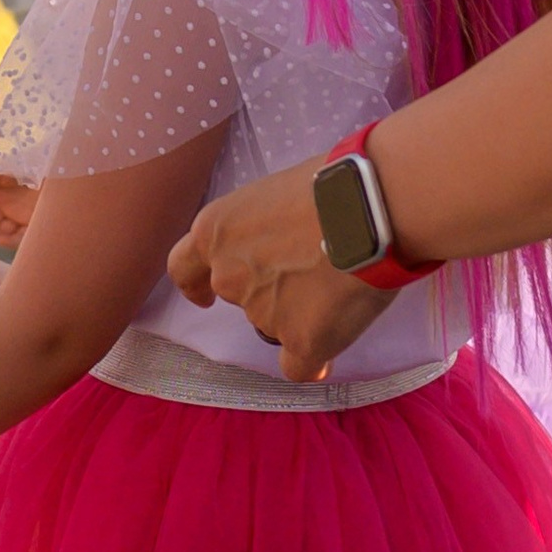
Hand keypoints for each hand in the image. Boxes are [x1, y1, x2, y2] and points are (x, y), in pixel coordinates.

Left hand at [169, 160, 388, 383]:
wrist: (368, 207)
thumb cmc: (328, 185)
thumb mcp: (273, 196)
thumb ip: (262, 228)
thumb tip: (286, 245)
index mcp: (215, 233)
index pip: (184, 269)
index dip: (194, 284)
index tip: (203, 297)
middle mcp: (228, 277)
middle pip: (241, 298)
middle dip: (268, 291)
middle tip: (309, 272)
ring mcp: (262, 312)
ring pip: (276, 326)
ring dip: (299, 314)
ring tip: (340, 284)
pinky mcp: (301, 340)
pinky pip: (300, 365)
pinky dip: (314, 358)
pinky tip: (335, 338)